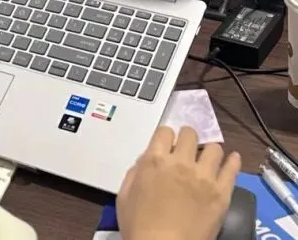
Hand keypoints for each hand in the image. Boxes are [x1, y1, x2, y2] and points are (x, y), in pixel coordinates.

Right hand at [117, 126, 240, 239]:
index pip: (165, 131)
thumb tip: (146, 162)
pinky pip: (232, 169)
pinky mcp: (222, 192)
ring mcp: (204, 177)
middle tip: (186, 149)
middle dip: (187, 138)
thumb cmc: (139, 225)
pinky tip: (232, 159)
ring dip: (208, 150)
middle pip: (190, 134)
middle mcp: (181, 163)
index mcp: (154, 161)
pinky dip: (233, 161)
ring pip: (214, 148)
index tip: (167, 145)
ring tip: (207, 159)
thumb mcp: (125, 195)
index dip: (165, 137)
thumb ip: (135, 173)